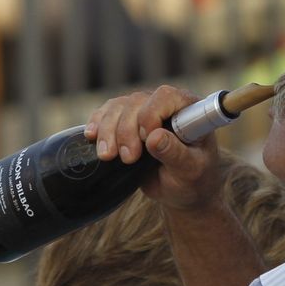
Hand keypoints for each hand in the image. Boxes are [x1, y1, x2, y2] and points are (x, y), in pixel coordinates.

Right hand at [85, 85, 224, 210]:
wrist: (180, 188)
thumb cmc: (192, 178)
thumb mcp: (189, 170)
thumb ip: (175, 153)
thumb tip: (155, 137)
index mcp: (188, 110)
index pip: (165, 97)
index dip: (150, 115)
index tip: (147, 141)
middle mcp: (165, 104)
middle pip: (136, 102)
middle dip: (126, 130)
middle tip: (128, 158)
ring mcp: (143, 110)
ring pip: (117, 107)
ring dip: (108, 131)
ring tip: (108, 156)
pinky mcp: (125, 120)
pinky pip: (105, 113)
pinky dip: (97, 125)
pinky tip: (92, 138)